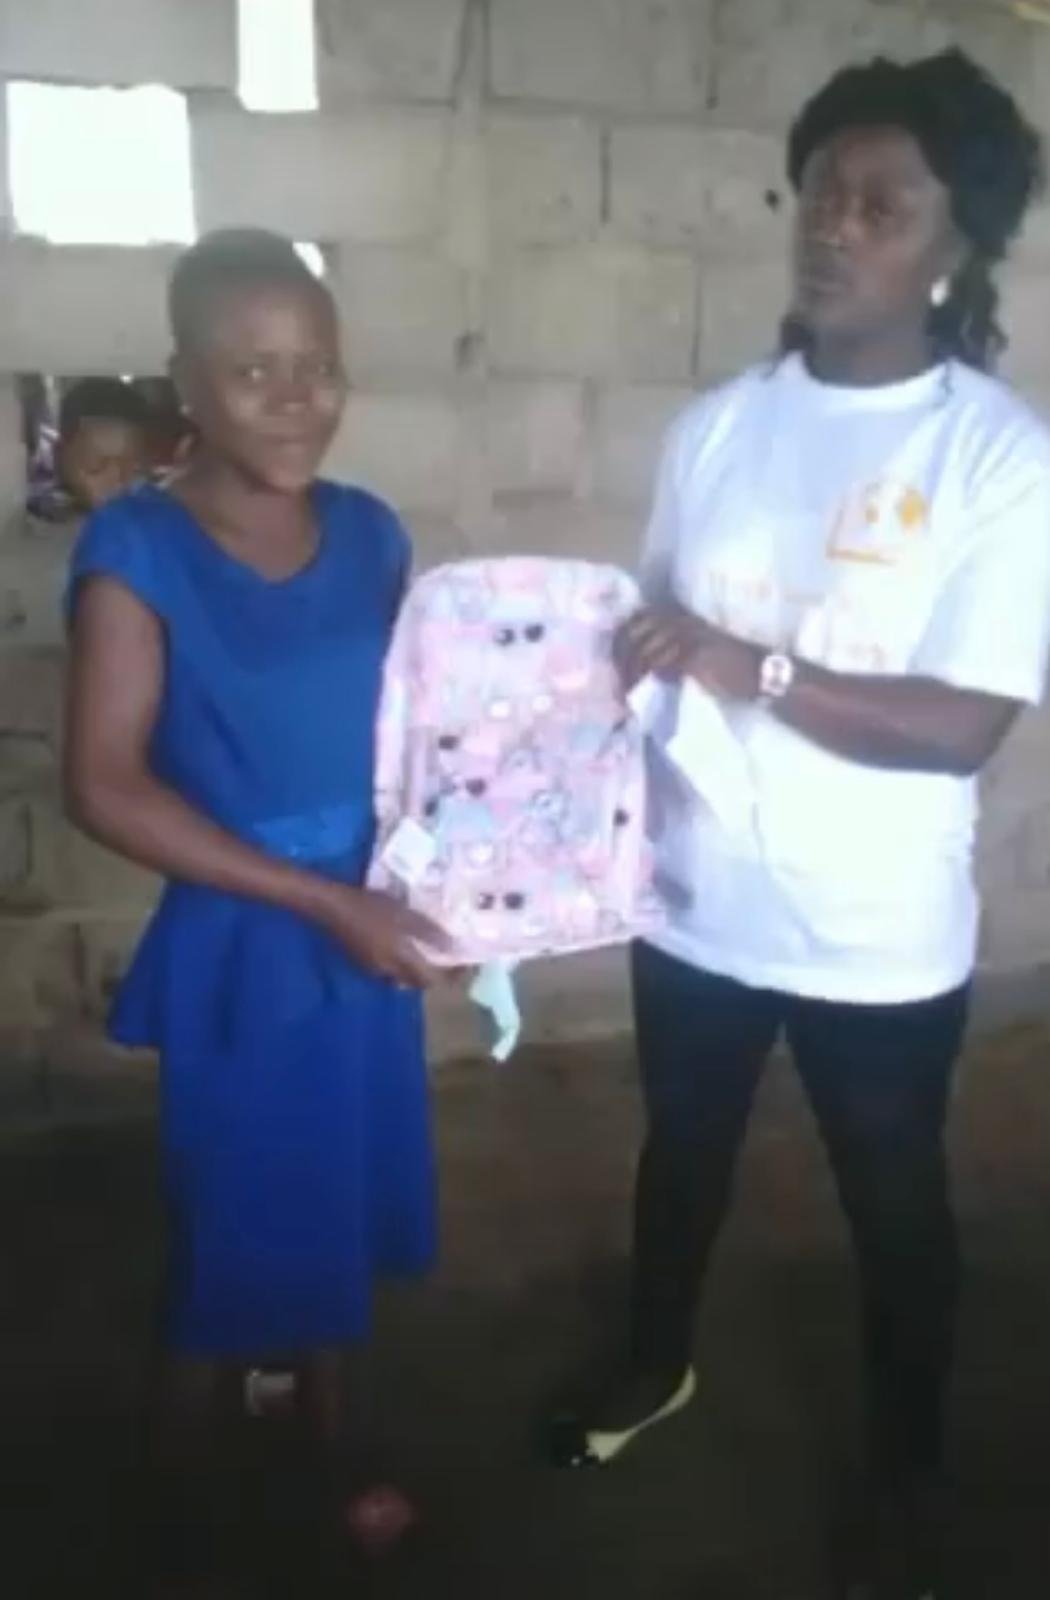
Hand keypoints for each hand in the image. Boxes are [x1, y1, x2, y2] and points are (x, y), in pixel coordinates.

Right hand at [316, 885, 452, 988]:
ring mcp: (374, 970)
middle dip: (437, 976)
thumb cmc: (370, 906)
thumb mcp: (404, 913)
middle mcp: (388, 971)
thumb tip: (452, 946)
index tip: (465, 966)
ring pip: (404, 979)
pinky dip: (404, 966)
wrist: (332, 906)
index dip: (451, 976)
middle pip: (419, 983)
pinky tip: (406, 949)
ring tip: (432, 954)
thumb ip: (427, 931)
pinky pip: (391, 972)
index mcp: (400, 959)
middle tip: (451, 960)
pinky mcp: (364, 964)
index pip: (433, 980)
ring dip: (420, 972)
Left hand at [616, 605, 761, 701]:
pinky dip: (649, 678)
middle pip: (637, 632)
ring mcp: (689, 636)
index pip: (639, 618)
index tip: (617, 662)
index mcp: (681, 618)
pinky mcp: (695, 655)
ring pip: (646, 649)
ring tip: (629, 691)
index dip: (622, 638)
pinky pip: (661, 663)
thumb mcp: (697, 649)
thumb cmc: (728, 668)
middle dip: (623, 658)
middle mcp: (683, 622)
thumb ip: (671, 648)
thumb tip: (641, 664)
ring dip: (634, 672)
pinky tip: (645, 690)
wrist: (759, 675)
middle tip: (621, 681)